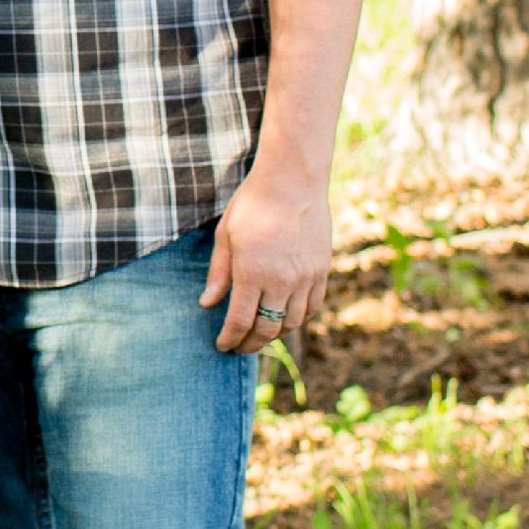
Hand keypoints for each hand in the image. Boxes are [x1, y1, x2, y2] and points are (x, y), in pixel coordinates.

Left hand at [199, 166, 331, 355]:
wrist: (292, 181)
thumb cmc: (253, 205)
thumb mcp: (225, 236)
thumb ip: (218, 274)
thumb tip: (207, 304)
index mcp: (252, 273)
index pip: (240, 321)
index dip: (230, 339)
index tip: (222, 345)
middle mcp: (281, 281)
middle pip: (266, 330)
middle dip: (250, 344)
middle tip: (240, 346)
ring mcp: (305, 277)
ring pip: (291, 323)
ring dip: (275, 335)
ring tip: (261, 334)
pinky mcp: (322, 271)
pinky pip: (312, 307)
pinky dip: (297, 319)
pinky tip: (286, 319)